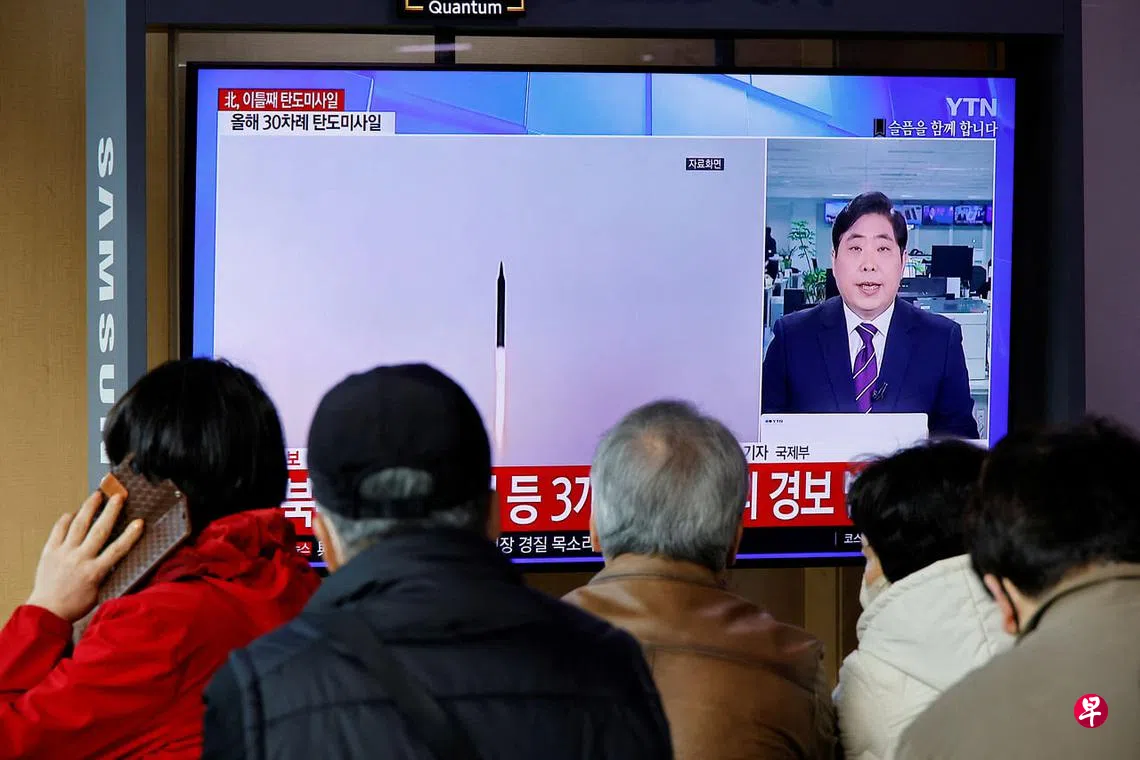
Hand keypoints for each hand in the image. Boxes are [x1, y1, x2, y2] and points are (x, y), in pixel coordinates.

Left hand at [27, 490, 143, 622]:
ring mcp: (63, 554)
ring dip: (88, 508)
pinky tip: (71, 513)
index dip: (130, 534)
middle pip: (99, 530)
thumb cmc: (74, 606)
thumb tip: (118, 560)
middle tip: (118, 496)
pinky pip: (58, 531)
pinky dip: (65, 520)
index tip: (139, 522)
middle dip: (110, 511)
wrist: (46, 611)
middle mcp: (79, 559)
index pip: (117, 549)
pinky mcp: (49, 552)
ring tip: (96, 496)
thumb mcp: (99, 593)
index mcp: (94, 572)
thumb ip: (108, 574)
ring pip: (78, 525)